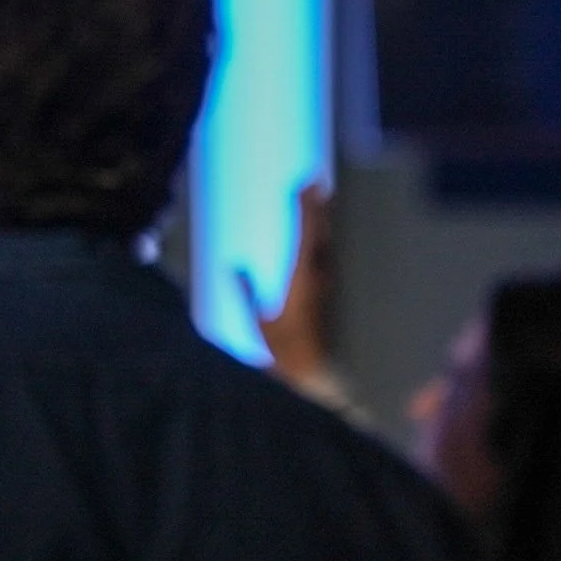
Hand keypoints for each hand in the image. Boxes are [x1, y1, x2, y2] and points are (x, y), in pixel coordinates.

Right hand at [240, 183, 334, 383]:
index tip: (304, 185)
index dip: (305, 209)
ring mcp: (326, 286)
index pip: (304, 235)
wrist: (315, 378)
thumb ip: (246, 293)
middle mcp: (318, 279)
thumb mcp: (259, 324)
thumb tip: (233, 265)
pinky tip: (319, 235)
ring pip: (327, 245)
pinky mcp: (327, 294)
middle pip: (320, 234)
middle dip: (317, 207)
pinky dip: (322, 239)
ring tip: (320, 198)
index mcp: (300, 281)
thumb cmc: (285, 356)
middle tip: (315, 181)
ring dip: (323, 220)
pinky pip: (326, 257)